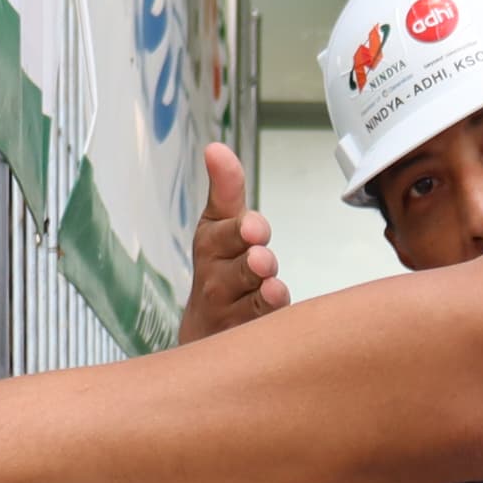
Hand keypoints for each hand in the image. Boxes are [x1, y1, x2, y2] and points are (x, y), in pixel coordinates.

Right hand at [178, 141, 287, 346]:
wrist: (206, 329)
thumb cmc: (221, 266)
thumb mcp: (221, 223)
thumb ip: (226, 187)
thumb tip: (215, 148)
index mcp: (212, 241)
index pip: (222, 228)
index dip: (238, 227)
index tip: (252, 226)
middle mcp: (215, 275)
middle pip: (235, 265)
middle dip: (249, 259)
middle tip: (260, 255)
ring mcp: (228, 308)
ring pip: (247, 297)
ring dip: (261, 289)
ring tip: (272, 283)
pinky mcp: (242, 334)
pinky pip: (257, 326)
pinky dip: (267, 317)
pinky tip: (277, 305)